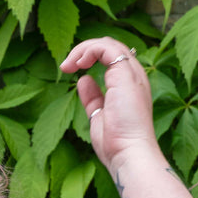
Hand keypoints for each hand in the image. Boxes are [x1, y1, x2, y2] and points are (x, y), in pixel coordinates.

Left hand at [60, 38, 160, 177]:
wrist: (129, 153)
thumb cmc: (116, 143)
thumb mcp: (98, 116)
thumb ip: (93, 98)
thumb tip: (83, 80)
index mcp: (128, 85)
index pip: (111, 58)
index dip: (90, 57)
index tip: (70, 70)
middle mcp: (133, 76)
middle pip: (110, 47)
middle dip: (84, 51)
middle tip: (65, 66)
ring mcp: (131, 74)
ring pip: (108, 44)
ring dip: (84, 49)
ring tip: (68, 64)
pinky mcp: (125, 75)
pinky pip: (107, 48)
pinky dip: (90, 50)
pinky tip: (78, 64)